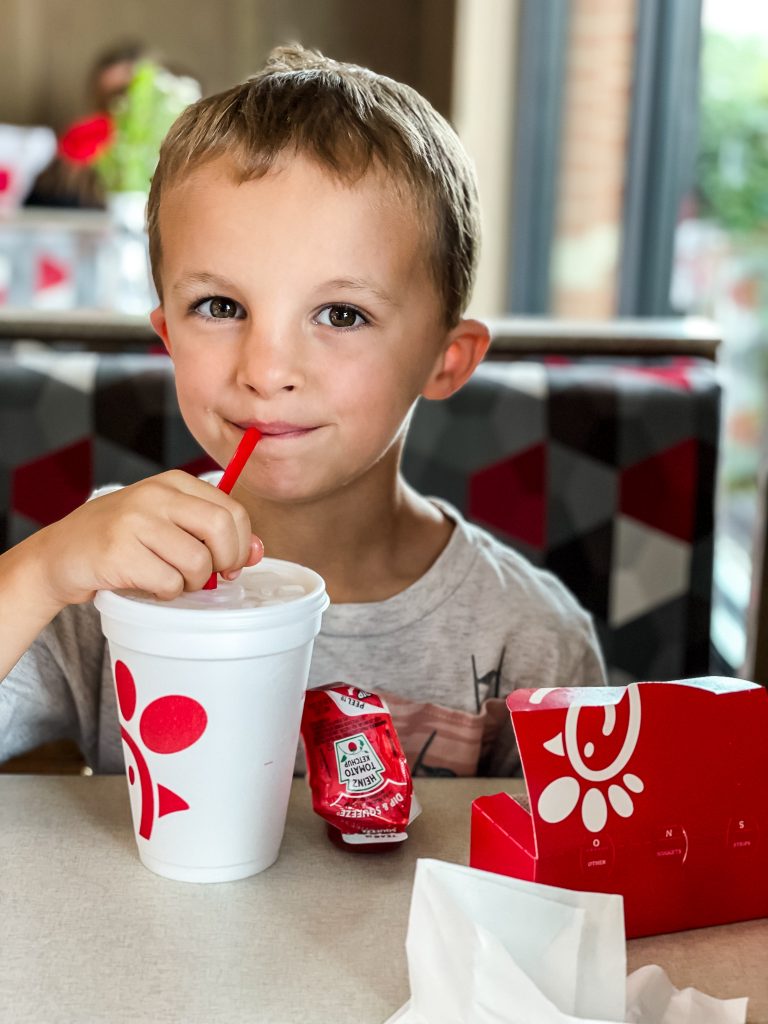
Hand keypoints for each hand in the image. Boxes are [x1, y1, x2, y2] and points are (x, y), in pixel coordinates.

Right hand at [36, 470, 262, 607]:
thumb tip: (258, 551)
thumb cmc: (121, 539)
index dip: (241, 544)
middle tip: (211, 576)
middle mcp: (155, 495)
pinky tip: (149, 585)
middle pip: (221, 529)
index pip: (232, 510)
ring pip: (197, 561)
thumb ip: (212, 532)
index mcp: (173, 483)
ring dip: (191, 583)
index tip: (231, 563)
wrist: (60, 553)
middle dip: (225, 562)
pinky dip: (166, 593)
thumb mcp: (168, 523)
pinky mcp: (118, 552)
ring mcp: (135, 521)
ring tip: (172, 580)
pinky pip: (168, 583)